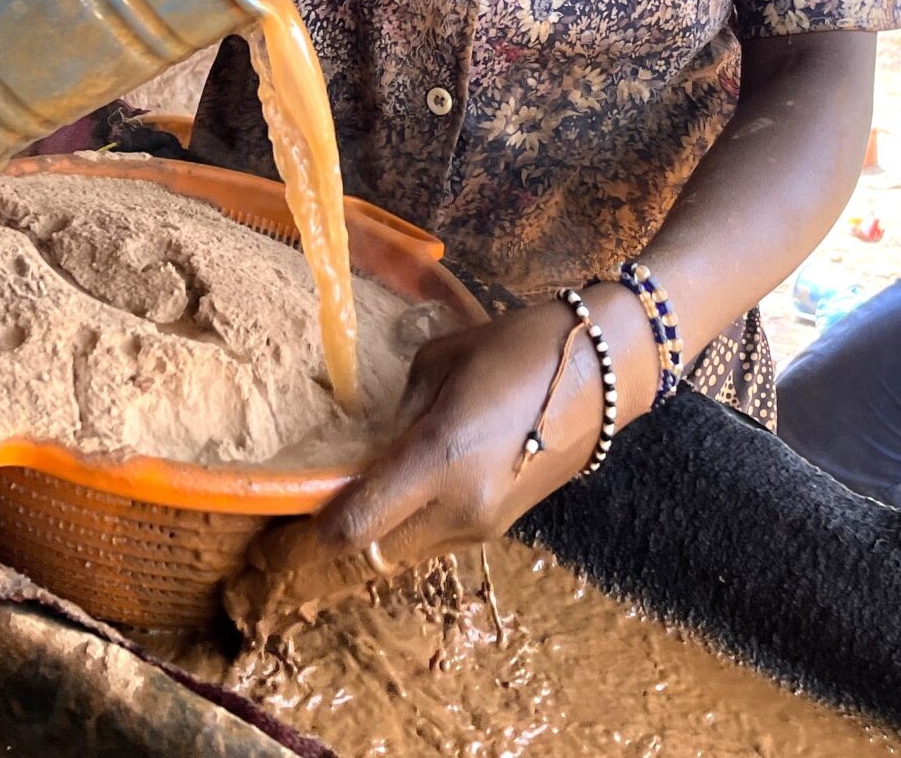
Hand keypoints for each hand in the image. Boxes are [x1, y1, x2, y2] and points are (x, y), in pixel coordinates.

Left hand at [247, 295, 649, 607]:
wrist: (605, 370)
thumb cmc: (517, 347)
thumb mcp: (440, 363)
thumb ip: (397, 413)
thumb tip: (372, 445)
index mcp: (438, 460)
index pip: (353, 528)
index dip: (316, 528)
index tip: (295, 508)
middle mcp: (459, 508)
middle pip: (373, 552)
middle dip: (346, 533)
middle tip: (330, 499)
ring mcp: (485, 524)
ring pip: (407, 550)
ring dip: (385, 528)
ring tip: (382, 483)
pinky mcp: (503, 526)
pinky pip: (440, 537)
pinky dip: (419, 521)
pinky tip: (425, 482)